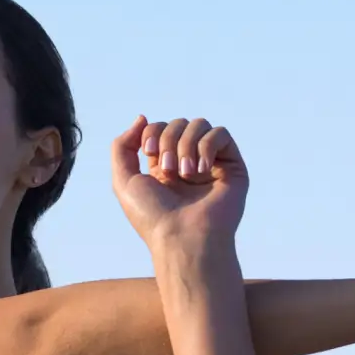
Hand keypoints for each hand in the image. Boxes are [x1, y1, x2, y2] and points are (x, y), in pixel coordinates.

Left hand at [110, 115, 247, 247]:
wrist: (182, 236)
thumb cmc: (152, 215)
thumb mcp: (123, 180)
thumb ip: (122, 147)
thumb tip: (142, 117)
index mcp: (162, 165)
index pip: (159, 127)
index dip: (152, 133)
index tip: (149, 152)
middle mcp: (186, 162)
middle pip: (178, 123)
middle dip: (169, 140)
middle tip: (168, 169)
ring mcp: (210, 163)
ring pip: (200, 125)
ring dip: (186, 144)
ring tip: (185, 173)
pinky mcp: (232, 166)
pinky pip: (221, 134)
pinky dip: (207, 147)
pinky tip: (200, 170)